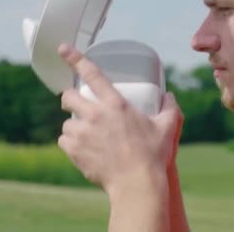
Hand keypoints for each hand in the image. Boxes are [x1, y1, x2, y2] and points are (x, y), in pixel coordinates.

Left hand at [56, 44, 183, 196]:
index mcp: (116, 104)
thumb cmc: (153, 156)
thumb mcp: (167, 127)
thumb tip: (169, 95)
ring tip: (87, 135)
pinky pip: (64, 141)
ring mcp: (83, 133)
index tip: (63, 49)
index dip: (76, 58)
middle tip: (78, 105)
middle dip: (70, 98)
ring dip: (74, 125)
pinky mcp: (75, 151)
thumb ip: (170, 108)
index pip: (92, 74)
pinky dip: (71, 143)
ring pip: (66, 122)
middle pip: (69, 96)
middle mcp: (95, 115)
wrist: (137, 185)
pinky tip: (83, 148)